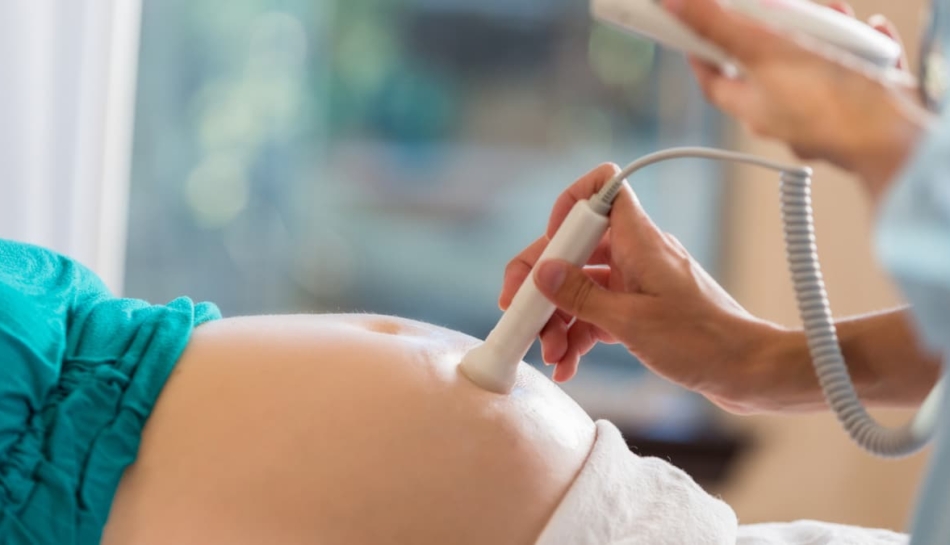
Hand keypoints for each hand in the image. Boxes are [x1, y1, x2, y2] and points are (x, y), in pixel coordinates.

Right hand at [499, 164, 785, 411]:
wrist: (749, 373)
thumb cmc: (703, 342)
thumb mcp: (632, 323)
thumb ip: (583, 296)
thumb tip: (543, 273)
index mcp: (639, 240)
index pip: (602, 190)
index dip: (567, 207)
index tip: (548, 251)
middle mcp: (636, 254)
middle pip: (575, 248)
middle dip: (544, 282)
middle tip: (519, 313)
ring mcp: (637, 283)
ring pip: (581, 286)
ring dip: (558, 318)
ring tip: (550, 354)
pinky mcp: (640, 310)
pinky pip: (597, 312)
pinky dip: (578, 335)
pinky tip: (567, 364)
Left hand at [666, 0, 931, 200]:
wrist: (892, 136)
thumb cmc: (826, 103)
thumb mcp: (764, 51)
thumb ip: (720, 28)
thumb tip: (676, 7)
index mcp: (753, 108)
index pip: (714, 81)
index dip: (703, 54)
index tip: (695, 34)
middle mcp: (783, 117)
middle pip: (766, 69)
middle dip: (774, 34)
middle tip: (779, 11)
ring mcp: (824, 115)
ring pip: (814, 67)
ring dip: (822, 36)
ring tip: (834, 16)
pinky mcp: (861, 109)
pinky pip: (857, 71)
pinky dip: (861, 48)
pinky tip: (869, 32)